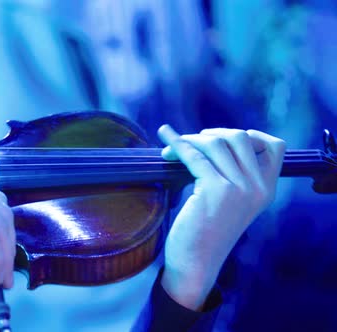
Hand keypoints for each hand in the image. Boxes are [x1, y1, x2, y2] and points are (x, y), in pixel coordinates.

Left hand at [157, 125, 284, 309]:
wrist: (196, 263)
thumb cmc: (208, 232)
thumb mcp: (234, 203)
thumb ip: (236, 177)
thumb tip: (213, 140)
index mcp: (267, 190)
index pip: (275, 147)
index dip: (251, 135)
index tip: (224, 140)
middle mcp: (257, 187)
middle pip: (239, 137)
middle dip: (212, 134)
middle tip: (191, 144)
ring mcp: (238, 188)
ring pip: (215, 142)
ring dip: (190, 139)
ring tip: (172, 150)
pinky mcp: (214, 189)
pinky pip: (193, 155)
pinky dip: (177, 144)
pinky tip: (166, 140)